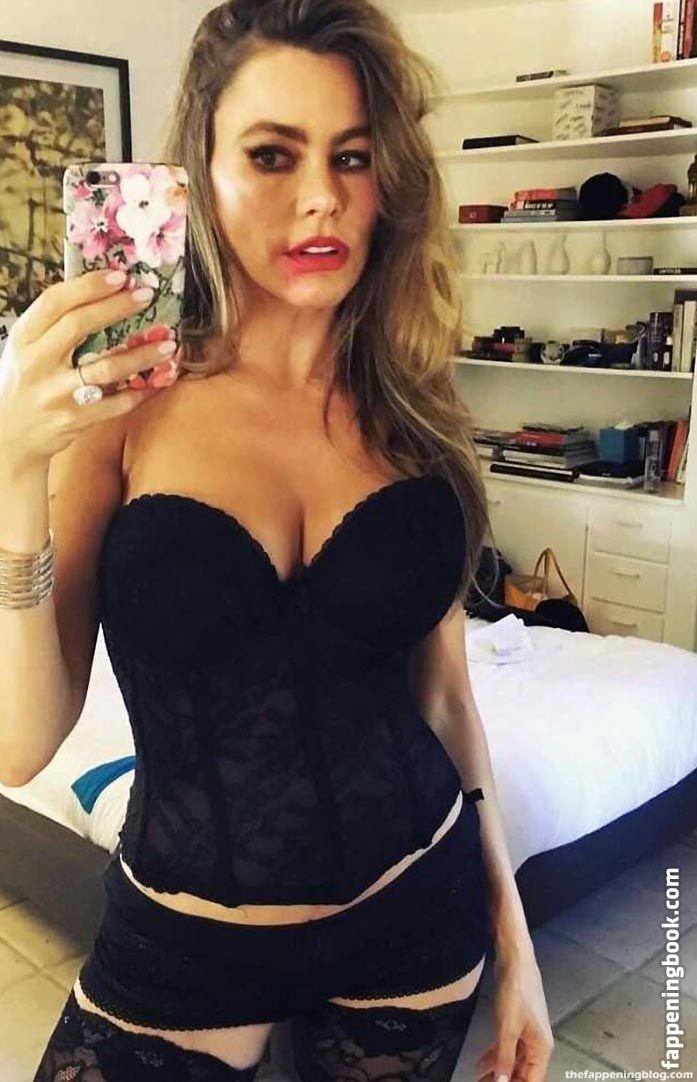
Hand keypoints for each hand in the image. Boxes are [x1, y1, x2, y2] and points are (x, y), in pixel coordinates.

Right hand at [0, 268, 179, 471]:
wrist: (9, 435)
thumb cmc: (25, 381)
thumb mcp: (26, 348)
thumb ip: (54, 324)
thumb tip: (102, 291)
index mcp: (23, 338)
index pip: (54, 302)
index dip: (89, 286)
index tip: (120, 276)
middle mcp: (36, 363)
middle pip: (79, 325)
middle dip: (117, 307)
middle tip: (147, 295)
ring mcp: (56, 393)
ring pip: (106, 368)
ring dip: (142, 354)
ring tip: (170, 343)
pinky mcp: (75, 420)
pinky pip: (116, 404)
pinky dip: (142, 392)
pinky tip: (161, 380)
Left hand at [475, 948, 553, 1081]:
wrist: (515, 960)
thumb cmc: (516, 991)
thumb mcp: (507, 1028)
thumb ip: (505, 1058)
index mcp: (541, 1048)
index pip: (531, 1080)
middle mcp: (537, 1043)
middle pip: (522, 1072)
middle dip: (505, 1080)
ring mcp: (527, 1032)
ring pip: (513, 1060)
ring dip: (498, 1071)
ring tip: (479, 1079)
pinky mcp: (516, 1022)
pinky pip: (507, 1046)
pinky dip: (496, 1055)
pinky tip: (481, 1063)